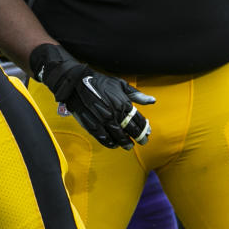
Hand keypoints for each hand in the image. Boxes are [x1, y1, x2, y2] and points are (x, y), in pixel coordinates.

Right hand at [30, 43, 155, 149]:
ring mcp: (104, 121)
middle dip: (139, 137)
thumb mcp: (120, 84)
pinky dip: (111, 143)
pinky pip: (104, 138)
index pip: (138, 120)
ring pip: (119, 137)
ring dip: (125, 142)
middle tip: (143, 142)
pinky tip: (114, 145)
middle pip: (131, 130)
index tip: (148, 132)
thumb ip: (136, 95)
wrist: (76, 83)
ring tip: (129, 146)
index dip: (144, 128)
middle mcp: (115, 113)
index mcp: (123, 103)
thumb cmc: (100, 82)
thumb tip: (152, 101)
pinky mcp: (93, 126)